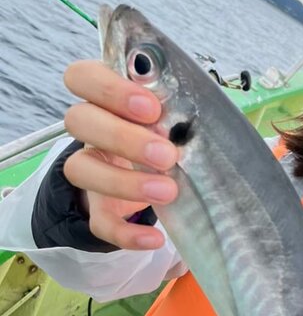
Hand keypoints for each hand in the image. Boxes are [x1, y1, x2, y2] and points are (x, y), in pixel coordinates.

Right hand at [62, 60, 178, 249]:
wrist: (158, 175)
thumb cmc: (171, 133)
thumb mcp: (177, 115)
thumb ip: (181, 108)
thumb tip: (210, 114)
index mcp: (108, 96)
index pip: (83, 76)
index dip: (111, 89)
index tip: (152, 109)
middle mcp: (91, 127)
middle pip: (79, 120)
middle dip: (123, 138)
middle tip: (167, 155)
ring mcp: (90, 168)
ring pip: (81, 170)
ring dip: (124, 183)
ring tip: (168, 191)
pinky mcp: (97, 208)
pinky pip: (99, 222)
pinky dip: (126, 233)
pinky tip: (154, 238)